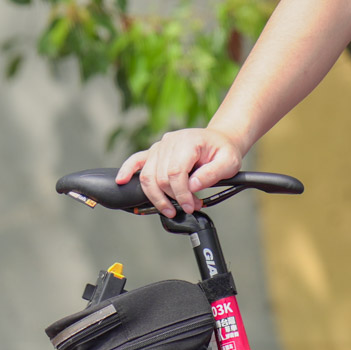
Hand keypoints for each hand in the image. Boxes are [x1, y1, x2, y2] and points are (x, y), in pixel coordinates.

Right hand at [116, 127, 242, 217]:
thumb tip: (192, 185)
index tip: (190, 206)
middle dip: (174, 198)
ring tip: (170, 208)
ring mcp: (160, 146)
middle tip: (190, 206)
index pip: (176, 172)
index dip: (181, 194)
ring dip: (157, 196)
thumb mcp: (229, 162)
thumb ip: (212, 174)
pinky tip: (121, 180)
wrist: (219, 141)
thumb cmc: (223, 151)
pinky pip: (137, 160)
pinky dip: (128, 170)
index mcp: (188, 141)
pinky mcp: (154, 152)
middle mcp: (170, 142)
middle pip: (161, 177)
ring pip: (148, 176)